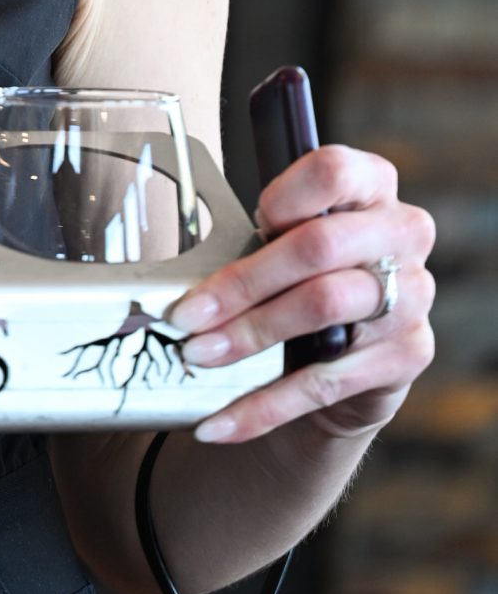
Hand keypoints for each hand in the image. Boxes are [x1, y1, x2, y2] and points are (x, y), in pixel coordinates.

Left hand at [164, 144, 435, 445]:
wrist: (347, 346)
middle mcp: (402, 233)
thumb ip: (258, 235)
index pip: (334, 172)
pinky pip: (326, 381)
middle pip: (318, 247)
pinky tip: (220, 421)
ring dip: (248, 336)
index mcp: (372, 185)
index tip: (249, 221)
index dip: (286, 196)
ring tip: (197, 354)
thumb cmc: (307, 273)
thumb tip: (181, 278)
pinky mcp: (407, 355)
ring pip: (321, 308)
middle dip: (242, 284)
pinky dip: (264, 405)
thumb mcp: (288, 239)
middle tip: (186, 314)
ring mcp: (412, 296)